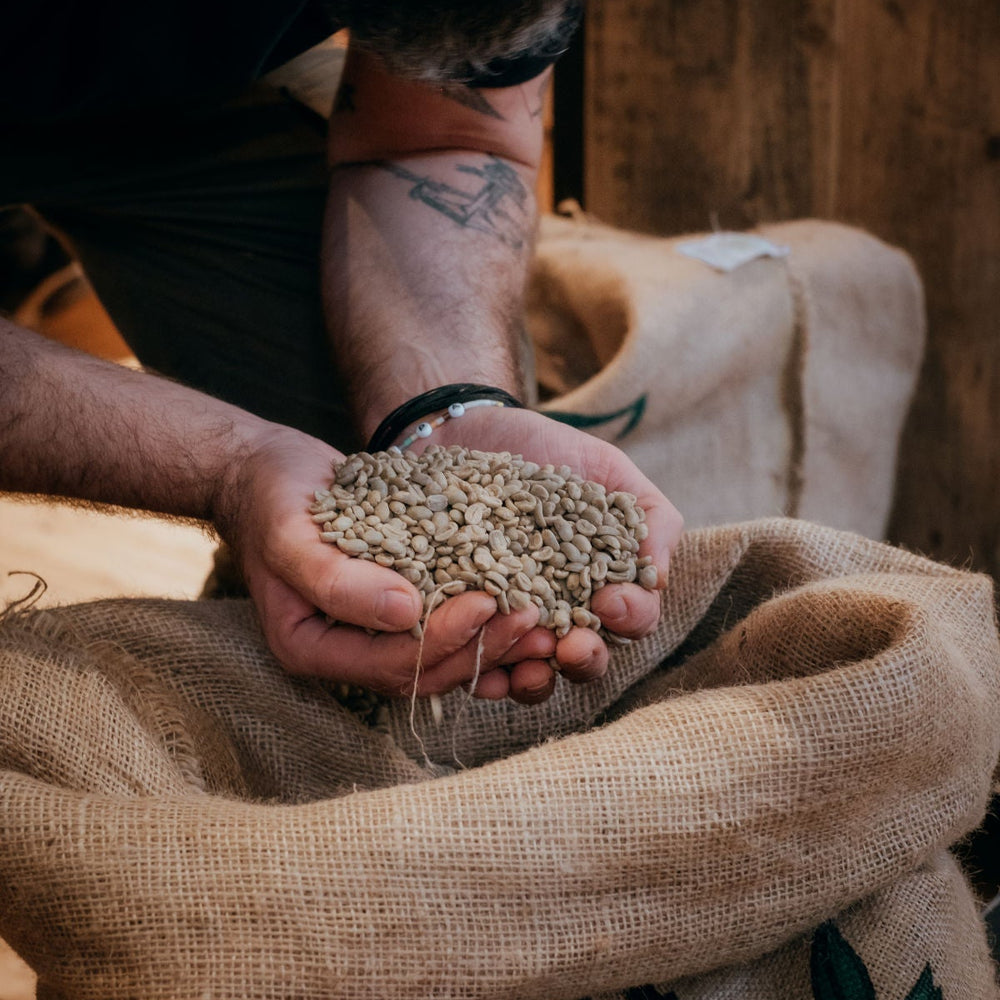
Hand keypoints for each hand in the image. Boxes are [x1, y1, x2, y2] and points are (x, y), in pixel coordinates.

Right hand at [214, 424, 559, 698]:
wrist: (270, 471)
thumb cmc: (272, 497)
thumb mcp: (291, 533)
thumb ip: (336, 580)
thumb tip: (405, 613)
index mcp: (312, 648)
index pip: (391, 664)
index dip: (444, 640)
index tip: (487, 602)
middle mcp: (346, 652)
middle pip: (427, 671)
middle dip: (482, 648)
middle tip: (534, 618)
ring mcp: (373, 633)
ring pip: (444, 655)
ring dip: (494, 641)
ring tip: (544, 618)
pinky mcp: (399, 605)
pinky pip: (446, 622)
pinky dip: (484, 617)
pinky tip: (525, 596)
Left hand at [429, 405, 684, 702]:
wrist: (467, 430)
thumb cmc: (546, 449)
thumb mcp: (607, 469)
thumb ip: (649, 517)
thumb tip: (658, 580)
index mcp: (603, 583)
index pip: (633, 619)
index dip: (631, 617)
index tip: (611, 599)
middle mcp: (562, 611)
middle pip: (586, 659)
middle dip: (585, 659)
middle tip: (571, 646)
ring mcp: (511, 621)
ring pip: (532, 674)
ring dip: (534, 680)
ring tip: (527, 667)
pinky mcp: (463, 621)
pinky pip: (472, 664)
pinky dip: (478, 674)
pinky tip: (478, 672)